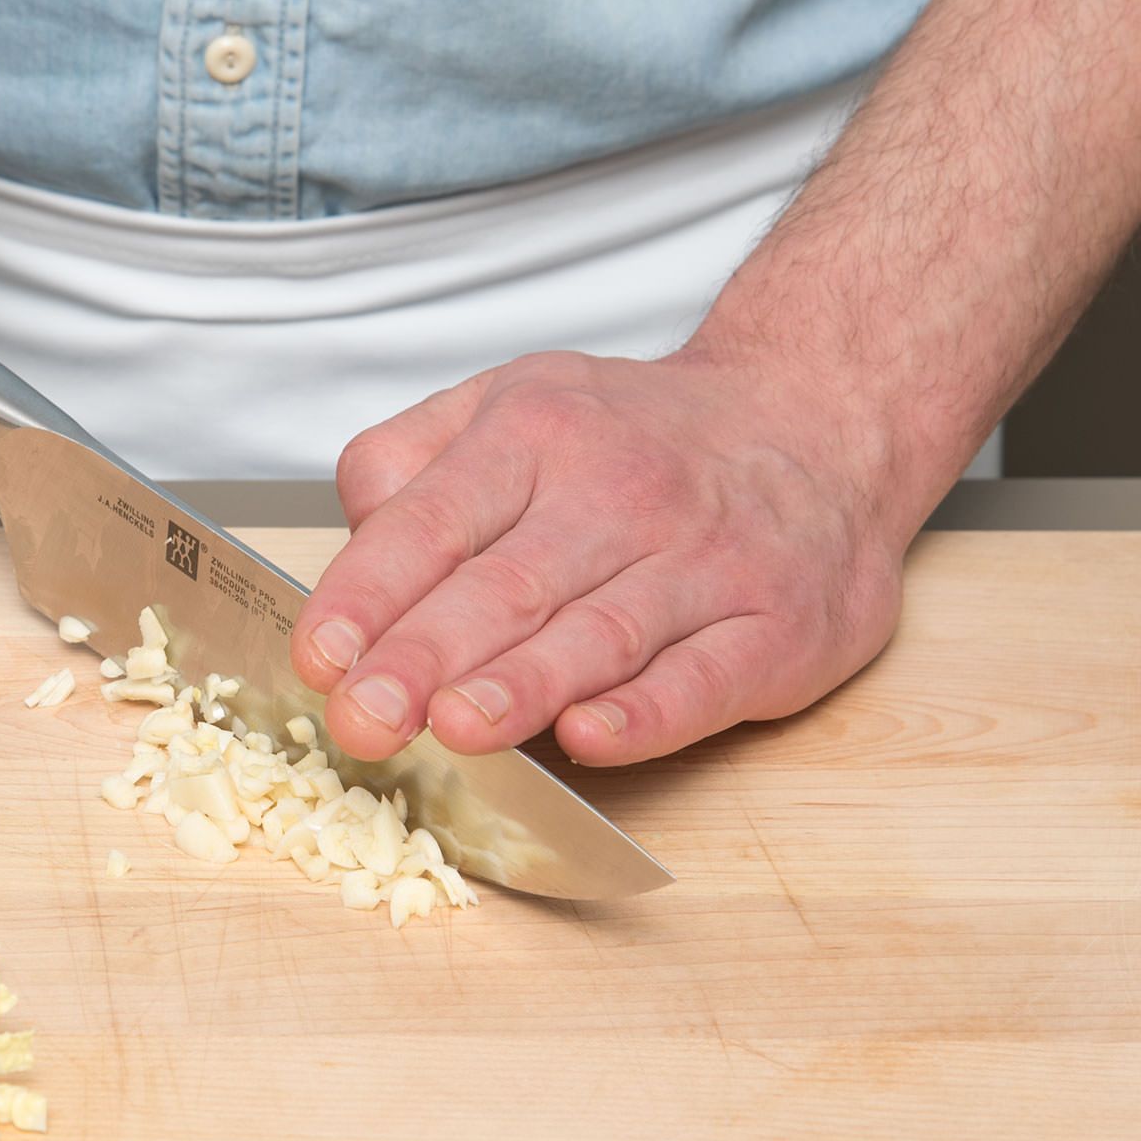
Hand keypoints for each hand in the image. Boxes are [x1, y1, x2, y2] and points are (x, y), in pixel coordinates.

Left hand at [290, 348, 910, 765]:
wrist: (821, 413)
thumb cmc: (638, 436)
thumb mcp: (512, 403)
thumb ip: (412, 462)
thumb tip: (352, 540)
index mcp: (534, 437)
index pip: (433, 521)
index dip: (369, 594)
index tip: (319, 657)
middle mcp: (618, 493)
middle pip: (507, 585)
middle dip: (425, 658)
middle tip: (363, 720)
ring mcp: (706, 561)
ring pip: (601, 632)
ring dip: (525, 686)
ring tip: (458, 728)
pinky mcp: (778, 626)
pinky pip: (705, 676)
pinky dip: (649, 710)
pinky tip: (593, 737)